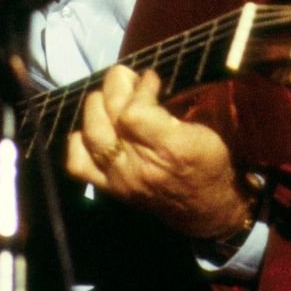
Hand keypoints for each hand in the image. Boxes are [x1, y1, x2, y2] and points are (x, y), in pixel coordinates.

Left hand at [66, 65, 253, 239]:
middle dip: (115, 87)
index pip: (134, 112)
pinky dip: (80, 140)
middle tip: (130, 79)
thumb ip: (180, 106)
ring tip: (112, 98)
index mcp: (171, 149)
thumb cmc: (213, 164)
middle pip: (107, 118)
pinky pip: (78, 163)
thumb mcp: (208, 130)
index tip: (151, 78)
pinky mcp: (110, 188)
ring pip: (90, 134)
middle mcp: (140, 167)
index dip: (139, 87)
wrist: (208, 211)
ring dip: (96, 106)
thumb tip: (150, 79)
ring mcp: (120, 179)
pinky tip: (97, 129)